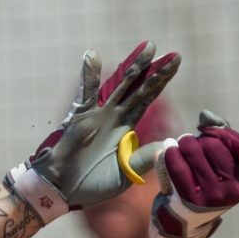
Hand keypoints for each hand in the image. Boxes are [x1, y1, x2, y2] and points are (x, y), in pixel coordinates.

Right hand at [6, 43, 180, 217]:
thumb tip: (168, 144)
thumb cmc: (92, 184)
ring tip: (148, 48)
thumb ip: (145, 158)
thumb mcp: (125, 174)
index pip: (147, 99)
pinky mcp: (82, 116)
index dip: (161, 82)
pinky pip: (87, 92)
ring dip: (134, 66)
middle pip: (140, 88)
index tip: (176, 63)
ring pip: (121, 85)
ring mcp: (99, 114)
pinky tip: (92, 56)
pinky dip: (89, 74)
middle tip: (174, 54)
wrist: (62, 189)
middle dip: (156, 71)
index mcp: (126, 128)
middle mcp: (115, 116)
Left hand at [149, 111, 238, 237]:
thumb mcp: (223, 165)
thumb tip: (206, 117)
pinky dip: (171, 154)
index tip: (209, 130)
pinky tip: (169, 149)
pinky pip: (179, 167)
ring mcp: (215, 197)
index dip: (225, 133)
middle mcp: (237, 190)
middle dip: (200, 138)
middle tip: (190, 141)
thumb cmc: (208, 184)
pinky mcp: (192, 201)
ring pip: (196, 152)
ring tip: (181, 144)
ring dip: (184, 143)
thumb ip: (221, 137)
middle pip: (216, 146)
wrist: (187, 220)